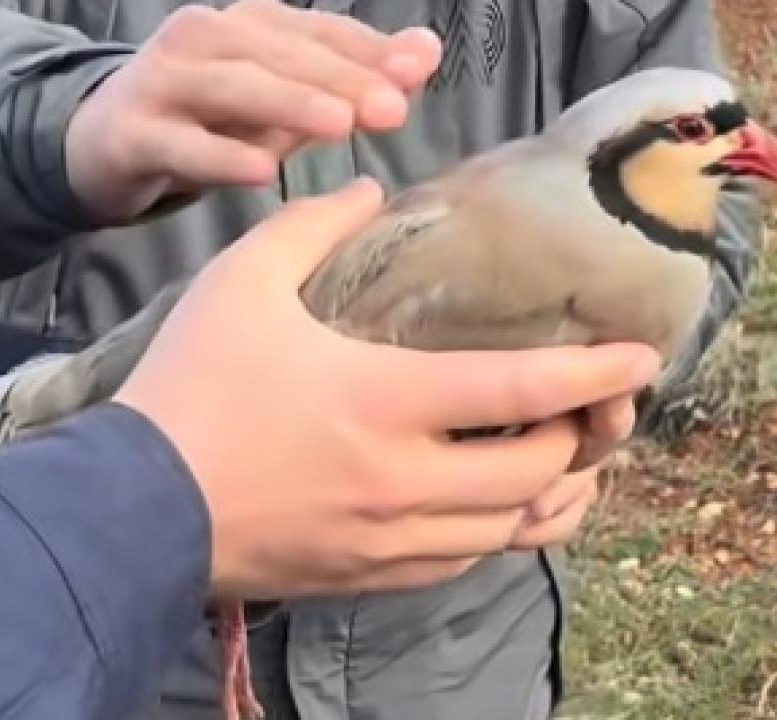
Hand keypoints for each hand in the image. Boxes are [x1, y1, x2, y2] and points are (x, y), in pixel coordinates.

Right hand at [65, 0, 440, 221]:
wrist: (102, 141)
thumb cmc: (211, 119)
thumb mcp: (285, 97)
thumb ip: (352, 77)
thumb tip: (426, 51)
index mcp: (249, 25)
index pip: (318, 32)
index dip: (367, 49)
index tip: (417, 70)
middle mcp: (204, 39)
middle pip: (282, 56)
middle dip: (341, 79)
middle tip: (392, 108)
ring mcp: (164, 82)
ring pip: (234, 88)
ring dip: (290, 105)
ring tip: (340, 126)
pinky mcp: (133, 132)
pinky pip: (182, 144)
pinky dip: (223, 156)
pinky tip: (263, 171)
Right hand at [113, 178, 659, 599]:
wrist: (133, 509)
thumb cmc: (190, 390)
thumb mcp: (240, 282)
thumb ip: (312, 227)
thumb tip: (368, 195)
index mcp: (383, 401)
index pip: (520, 391)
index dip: (594, 375)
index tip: (643, 359)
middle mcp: (403, 480)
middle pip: (536, 471)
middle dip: (579, 439)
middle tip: (588, 408)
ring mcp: (390, 538)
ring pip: (510, 532)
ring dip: (552, 496)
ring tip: (566, 460)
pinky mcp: (369, 575)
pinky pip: (463, 565)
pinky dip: (498, 536)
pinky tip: (497, 511)